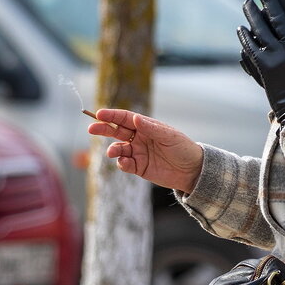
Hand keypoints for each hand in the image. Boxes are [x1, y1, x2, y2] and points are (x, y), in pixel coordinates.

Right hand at [86, 108, 203, 193]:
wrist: (192, 171)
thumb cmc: (183, 148)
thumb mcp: (169, 136)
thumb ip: (151, 128)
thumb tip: (135, 118)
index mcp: (146, 126)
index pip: (125, 118)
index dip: (112, 115)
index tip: (99, 114)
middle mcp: (139, 138)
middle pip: (116, 131)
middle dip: (103, 129)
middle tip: (92, 129)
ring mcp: (138, 153)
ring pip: (118, 149)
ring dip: (112, 150)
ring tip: (112, 152)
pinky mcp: (139, 167)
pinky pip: (125, 164)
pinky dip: (121, 163)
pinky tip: (125, 163)